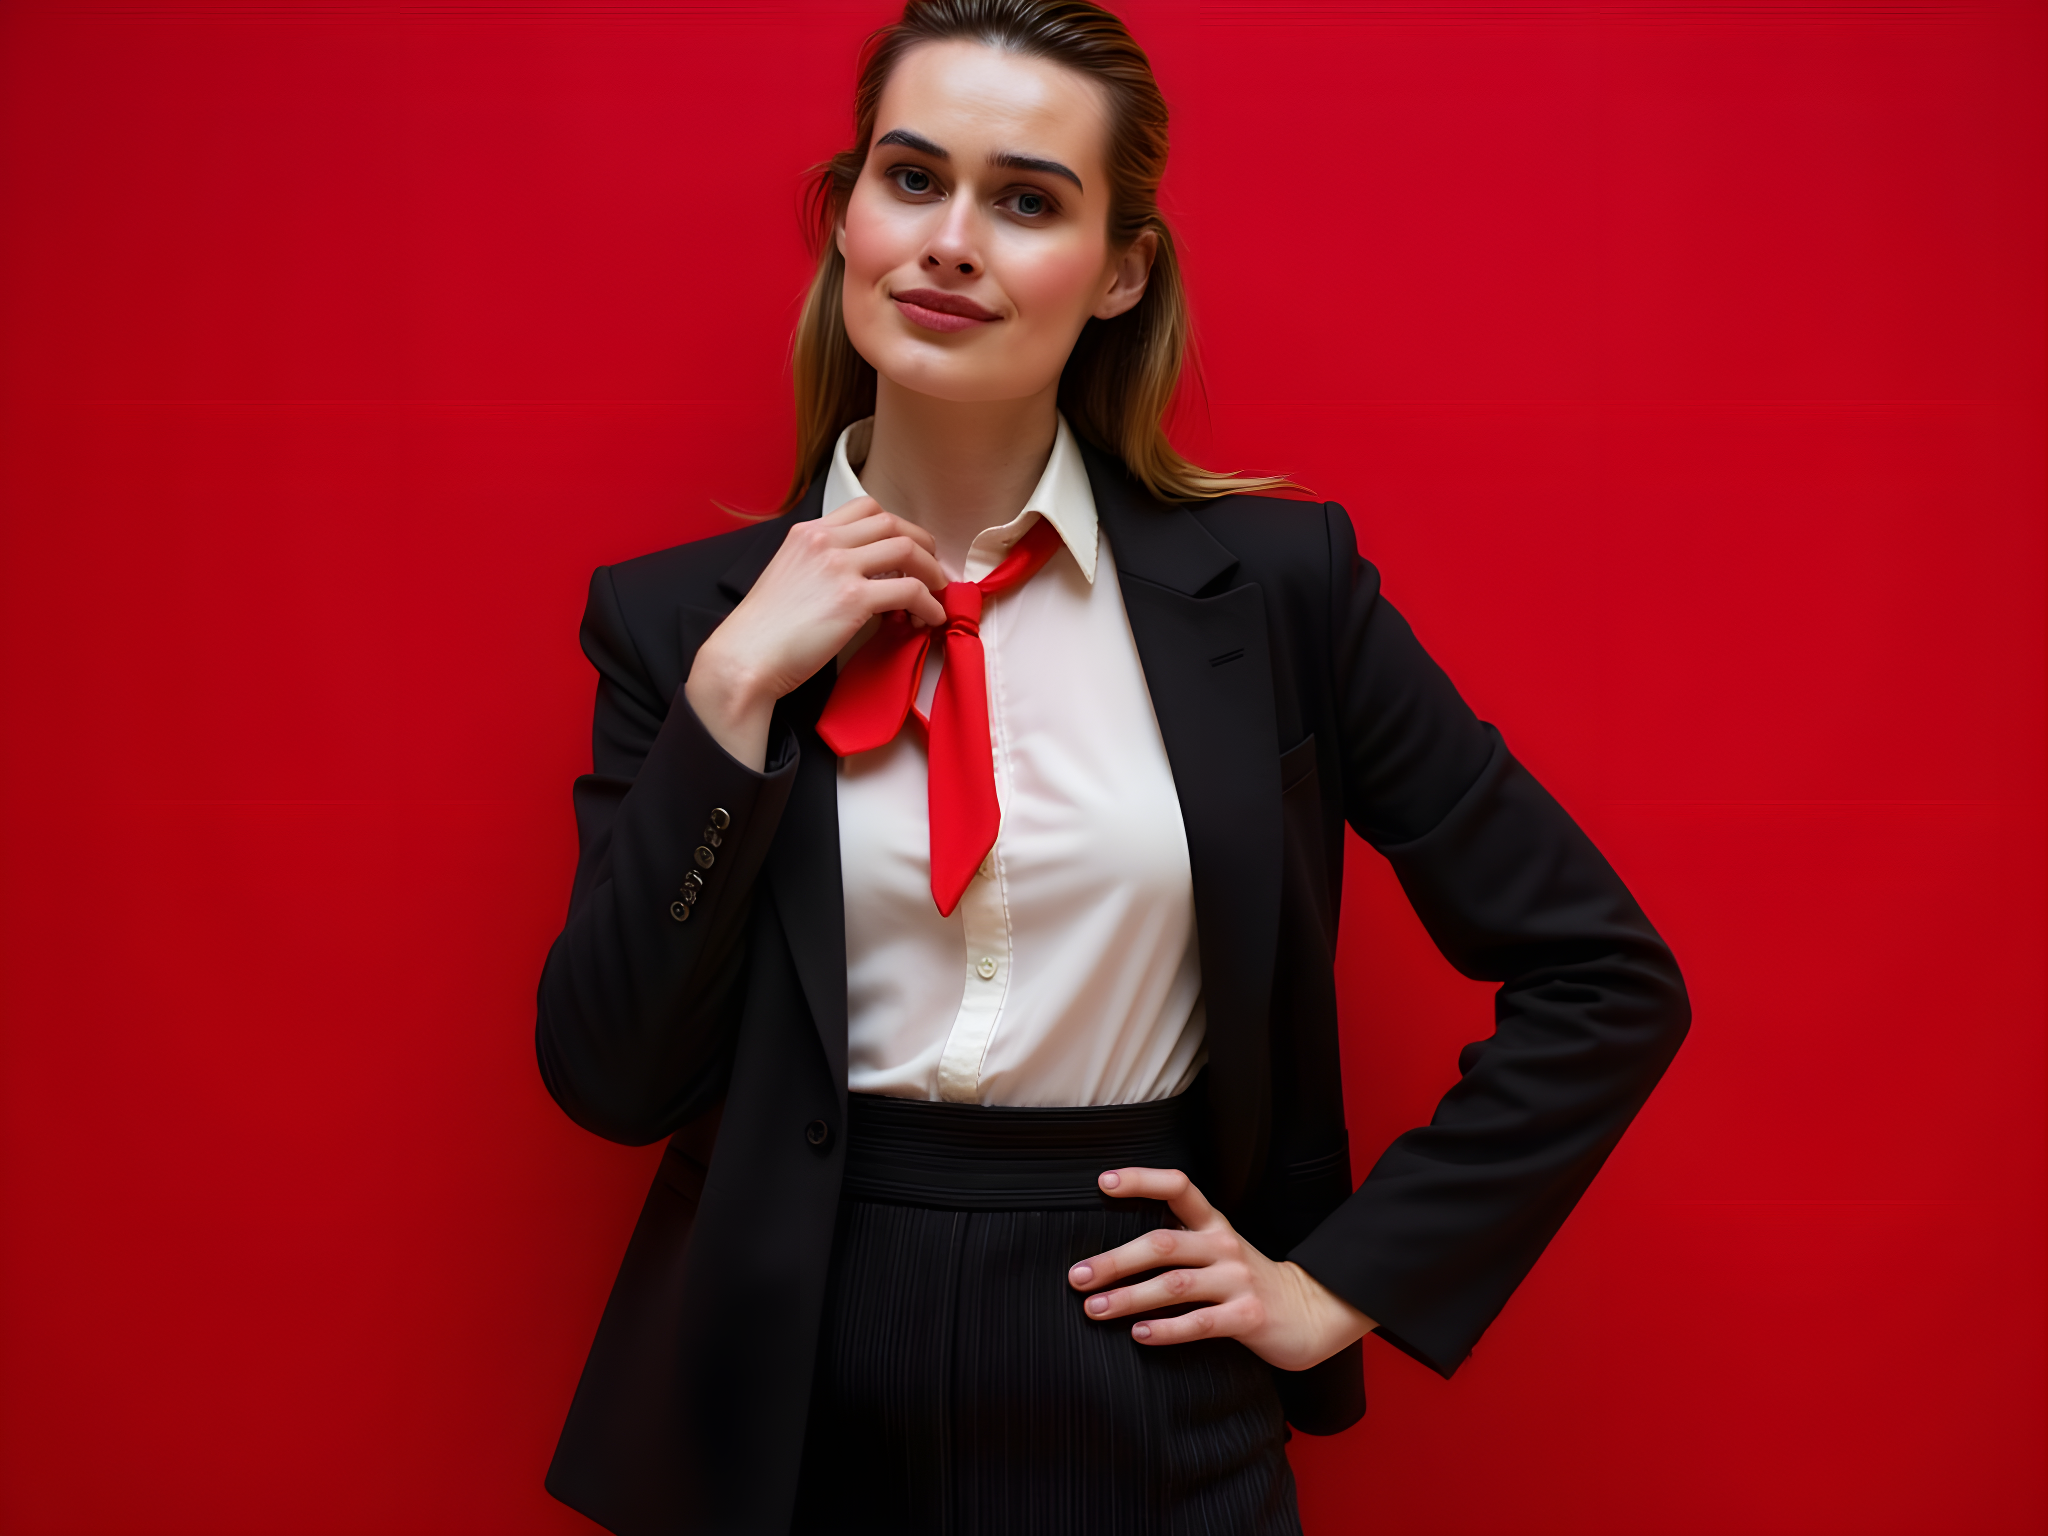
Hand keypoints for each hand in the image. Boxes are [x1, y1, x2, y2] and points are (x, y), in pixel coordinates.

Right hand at [685, 496, 947, 768]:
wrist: (745, 658)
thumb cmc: (764, 630)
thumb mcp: (789, 576)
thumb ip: (821, 564)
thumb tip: (862, 577)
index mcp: (807, 533)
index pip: (866, 508)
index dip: (896, 526)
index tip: (908, 548)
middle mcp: (824, 540)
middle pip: (893, 523)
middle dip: (922, 545)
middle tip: (933, 569)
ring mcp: (839, 566)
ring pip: (907, 550)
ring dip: (931, 572)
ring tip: (937, 594)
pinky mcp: (852, 599)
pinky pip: (909, 591)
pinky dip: (928, 604)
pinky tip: (930, 619)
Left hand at [1068, 1166, 1375, 1371]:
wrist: (1310, 1312)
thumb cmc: (1247, 1283)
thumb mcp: (1218, 1251)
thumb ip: (1178, 1245)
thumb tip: (1111, 1254)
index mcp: (1214, 1224)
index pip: (1178, 1187)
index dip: (1142, 1180)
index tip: (1104, 1183)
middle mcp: (1224, 1246)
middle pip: (1163, 1244)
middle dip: (1115, 1261)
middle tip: (1077, 1276)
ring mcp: (1238, 1281)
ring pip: (1175, 1285)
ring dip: (1129, 1298)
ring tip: (1095, 1309)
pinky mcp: (1248, 1317)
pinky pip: (1200, 1323)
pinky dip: (1167, 1329)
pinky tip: (1140, 1335)